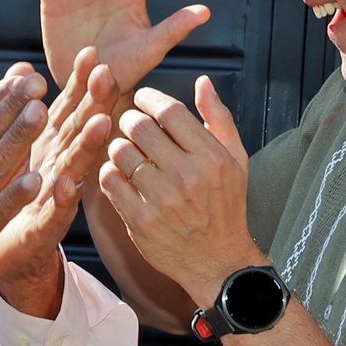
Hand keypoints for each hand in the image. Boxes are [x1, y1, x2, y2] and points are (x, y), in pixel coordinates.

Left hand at [0, 47, 119, 317]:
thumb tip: (22, 67)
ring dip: (88, 146)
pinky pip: (54, 214)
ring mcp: (56, 199)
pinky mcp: (44, 230)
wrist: (11, 254)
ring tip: (99, 124)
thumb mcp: (22, 146)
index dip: (81, 82)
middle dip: (95, 103)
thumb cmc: (19, 196)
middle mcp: (61, 168)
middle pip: (80, 131)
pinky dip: (60, 198)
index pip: (69, 108)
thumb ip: (26, 109)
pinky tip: (65, 184)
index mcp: (51, 147)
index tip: (91, 54)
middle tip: (107, 75)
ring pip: (76, 168)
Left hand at [97, 77, 263, 312]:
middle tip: (130, 125)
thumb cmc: (226, 207)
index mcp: (210, 157)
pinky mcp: (139, 220)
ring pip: (119, 152)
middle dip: (129, 120)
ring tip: (127, 153)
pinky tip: (121, 176)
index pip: (169, 111)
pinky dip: (110, 173)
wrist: (218, 262)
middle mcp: (186, 176)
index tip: (142, 99)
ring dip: (118, 147)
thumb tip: (202, 83)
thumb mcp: (235, 160)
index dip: (149, 98)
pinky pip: (109, 181)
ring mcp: (161, 199)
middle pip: (139, 127)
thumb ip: (218, 118)